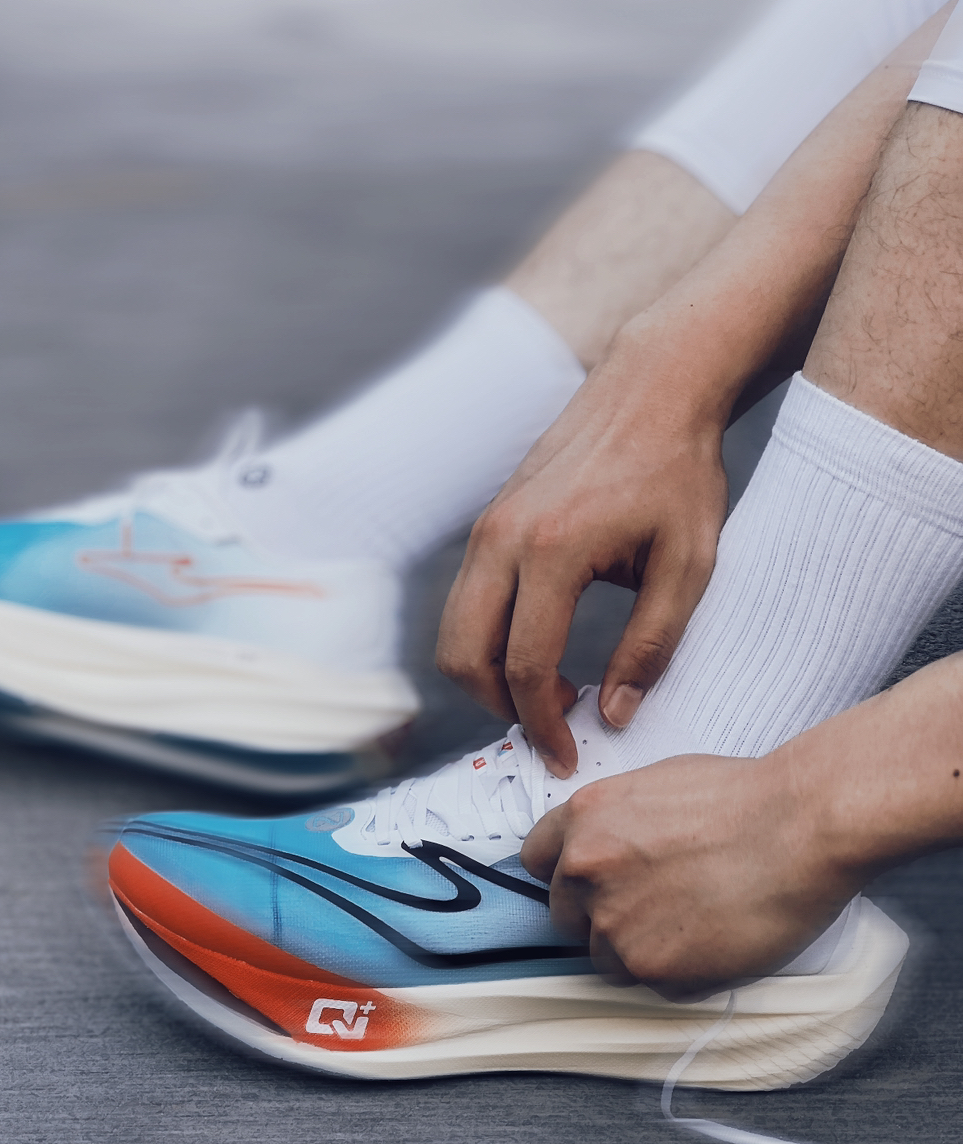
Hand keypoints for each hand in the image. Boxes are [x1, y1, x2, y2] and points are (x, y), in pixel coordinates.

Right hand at [436, 330, 728, 775]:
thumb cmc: (679, 471)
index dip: (542, 724)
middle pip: (462, 655)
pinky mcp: (489, 521)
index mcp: (553, 549)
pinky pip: (466, 601)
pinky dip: (488, 640)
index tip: (569, 757)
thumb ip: (651, 646)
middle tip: (554, 727)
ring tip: (550, 693)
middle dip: (500, 708)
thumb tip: (615, 713)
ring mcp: (488, 526)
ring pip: (453, 631)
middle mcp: (503, 538)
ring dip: (488, 676)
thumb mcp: (689, 565)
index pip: (524, 664)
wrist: (652, 386)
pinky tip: (541, 650)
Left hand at [520, 752, 854, 999]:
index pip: (535, 861)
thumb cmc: (744, 798)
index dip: (566, 875)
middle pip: (565, 916)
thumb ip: (613, 823)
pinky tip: (713, 940)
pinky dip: (678, 972)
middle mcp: (584, 871)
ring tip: (693, 922)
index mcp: (582, 819)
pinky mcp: (652, 967)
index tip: (589, 884)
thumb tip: (603, 850)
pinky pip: (650, 984)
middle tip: (652, 907)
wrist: (800, 825)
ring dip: (639, 950)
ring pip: (605, 958)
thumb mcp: (654, 785)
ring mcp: (614, 923)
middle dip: (599, 916)